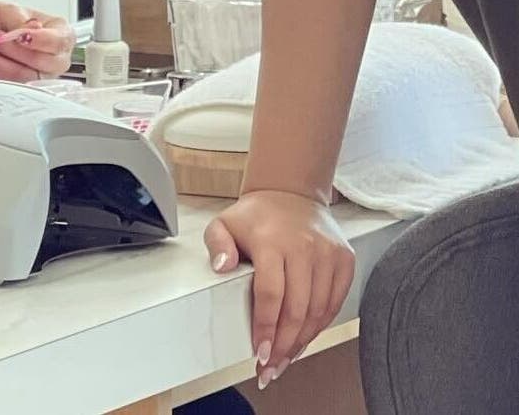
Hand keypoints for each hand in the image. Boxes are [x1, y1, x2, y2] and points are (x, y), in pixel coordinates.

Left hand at [0, 2, 73, 81]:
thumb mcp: (8, 10)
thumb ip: (20, 19)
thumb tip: (32, 28)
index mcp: (61, 35)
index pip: (59, 42)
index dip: (40, 39)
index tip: (19, 35)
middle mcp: (56, 59)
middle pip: (42, 61)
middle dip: (13, 49)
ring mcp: (41, 78)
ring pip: (23, 75)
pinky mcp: (22, 90)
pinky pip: (9, 85)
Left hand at [204, 190, 355, 388]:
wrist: (291, 193)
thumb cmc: (256, 215)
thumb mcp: (223, 223)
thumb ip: (216, 245)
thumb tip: (222, 267)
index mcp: (273, 241)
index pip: (271, 295)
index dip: (266, 329)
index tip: (259, 353)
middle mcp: (305, 248)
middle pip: (297, 309)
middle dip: (283, 345)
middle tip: (271, 369)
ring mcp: (328, 254)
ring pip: (319, 311)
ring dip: (302, 341)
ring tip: (285, 360)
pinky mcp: (344, 260)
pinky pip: (334, 302)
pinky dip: (320, 325)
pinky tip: (304, 339)